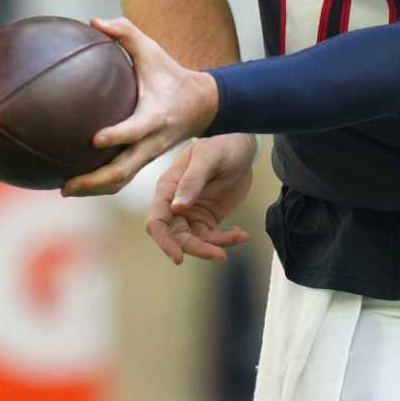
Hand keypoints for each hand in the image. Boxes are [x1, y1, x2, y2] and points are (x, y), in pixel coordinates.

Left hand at [62, 16, 219, 195]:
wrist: (203, 104)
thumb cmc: (171, 74)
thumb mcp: (153, 50)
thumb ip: (126, 33)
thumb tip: (93, 20)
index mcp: (156, 116)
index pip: (136, 130)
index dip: (117, 136)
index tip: (94, 140)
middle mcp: (152, 142)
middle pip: (124, 170)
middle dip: (95, 180)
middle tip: (65, 183)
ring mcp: (149, 155)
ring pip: (121, 181)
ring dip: (94, 189)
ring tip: (64, 189)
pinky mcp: (144, 159)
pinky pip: (122, 178)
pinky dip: (99, 184)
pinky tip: (75, 181)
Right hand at [147, 134, 255, 264]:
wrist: (241, 143)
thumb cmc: (221, 143)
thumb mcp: (209, 157)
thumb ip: (193, 180)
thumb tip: (177, 207)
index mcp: (168, 188)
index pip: (157, 221)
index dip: (164, 242)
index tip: (179, 257)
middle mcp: (176, 204)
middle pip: (177, 237)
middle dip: (197, 249)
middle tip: (220, 255)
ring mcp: (192, 213)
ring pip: (196, 241)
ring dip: (216, 245)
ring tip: (240, 236)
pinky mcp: (209, 218)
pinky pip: (213, 238)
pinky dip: (227, 240)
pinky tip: (242, 234)